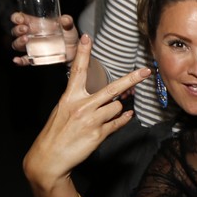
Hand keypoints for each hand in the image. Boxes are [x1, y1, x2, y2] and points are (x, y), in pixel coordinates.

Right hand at [10, 11, 78, 66]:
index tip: (19, 19)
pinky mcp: (35, 57)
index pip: (21, 19)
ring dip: (19, 42)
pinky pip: (24, 60)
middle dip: (18, 29)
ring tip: (26, 39)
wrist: (74, 50)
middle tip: (25, 29)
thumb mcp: (68, 26)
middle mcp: (30, 34)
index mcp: (35, 23)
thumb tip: (65, 19)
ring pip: (17, 44)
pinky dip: (19, 61)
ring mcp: (31, 47)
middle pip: (16, 31)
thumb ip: (67, 21)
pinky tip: (17, 60)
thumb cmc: (68, 34)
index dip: (17, 18)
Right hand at [22, 35, 150, 189]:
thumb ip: (81, 101)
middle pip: (112, 89)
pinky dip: (123, 119)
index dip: (83, 53)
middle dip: (132, 79)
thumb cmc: (56, 133)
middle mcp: (81, 106)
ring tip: (102, 117)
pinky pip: (118, 122)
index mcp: (69, 97)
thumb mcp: (63, 111)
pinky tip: (126, 116)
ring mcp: (92, 120)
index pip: (77, 70)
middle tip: (146, 71)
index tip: (87, 37)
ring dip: (115, 110)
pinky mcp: (99, 134)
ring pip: (117, 107)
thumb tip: (104, 96)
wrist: (49, 159)